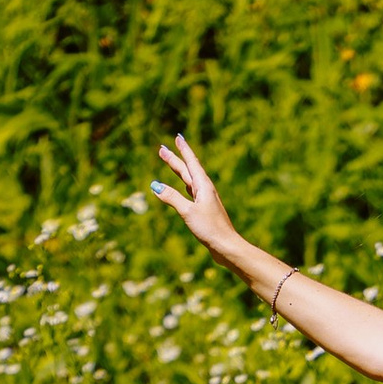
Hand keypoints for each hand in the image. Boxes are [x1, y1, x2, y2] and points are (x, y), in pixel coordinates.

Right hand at [152, 132, 237, 261]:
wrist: (227, 246)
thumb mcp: (188, 212)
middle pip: (187, 170)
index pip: (191, 162)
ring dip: (178, 171)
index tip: (178, 137)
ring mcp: (205, 200)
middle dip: (174, 159)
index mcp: (203, 186)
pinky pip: (191, 192)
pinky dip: (184, 186)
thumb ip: (172, 198)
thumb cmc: (210, 229)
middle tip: (162, 149)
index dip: (183, 150)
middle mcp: (205, 190)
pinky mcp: (205, 210)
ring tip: (169, 162)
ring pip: (189, 180)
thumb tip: (155, 186)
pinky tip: (183, 185)